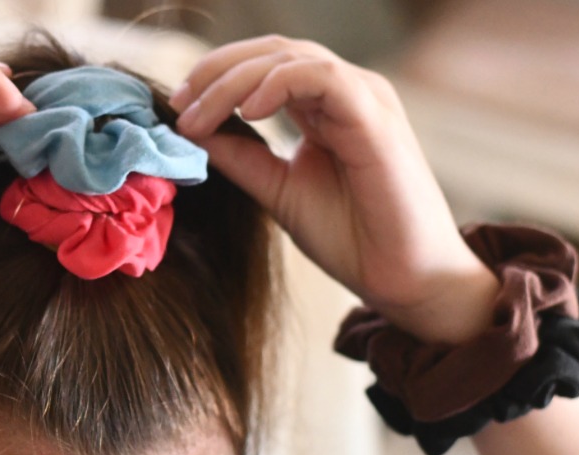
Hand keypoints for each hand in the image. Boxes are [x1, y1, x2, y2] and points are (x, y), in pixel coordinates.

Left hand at [170, 36, 498, 342]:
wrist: (401, 279)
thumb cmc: (351, 237)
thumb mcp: (277, 188)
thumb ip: (240, 157)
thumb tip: (191, 132)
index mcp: (325, 106)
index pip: (265, 64)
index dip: (215, 77)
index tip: (177, 109)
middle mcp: (347, 93)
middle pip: (273, 51)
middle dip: (216, 71)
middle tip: (178, 105)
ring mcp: (365, 100)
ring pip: (292, 57)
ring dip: (235, 80)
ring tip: (200, 115)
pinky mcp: (376, 119)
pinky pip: (323, 77)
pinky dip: (279, 84)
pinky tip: (249, 111)